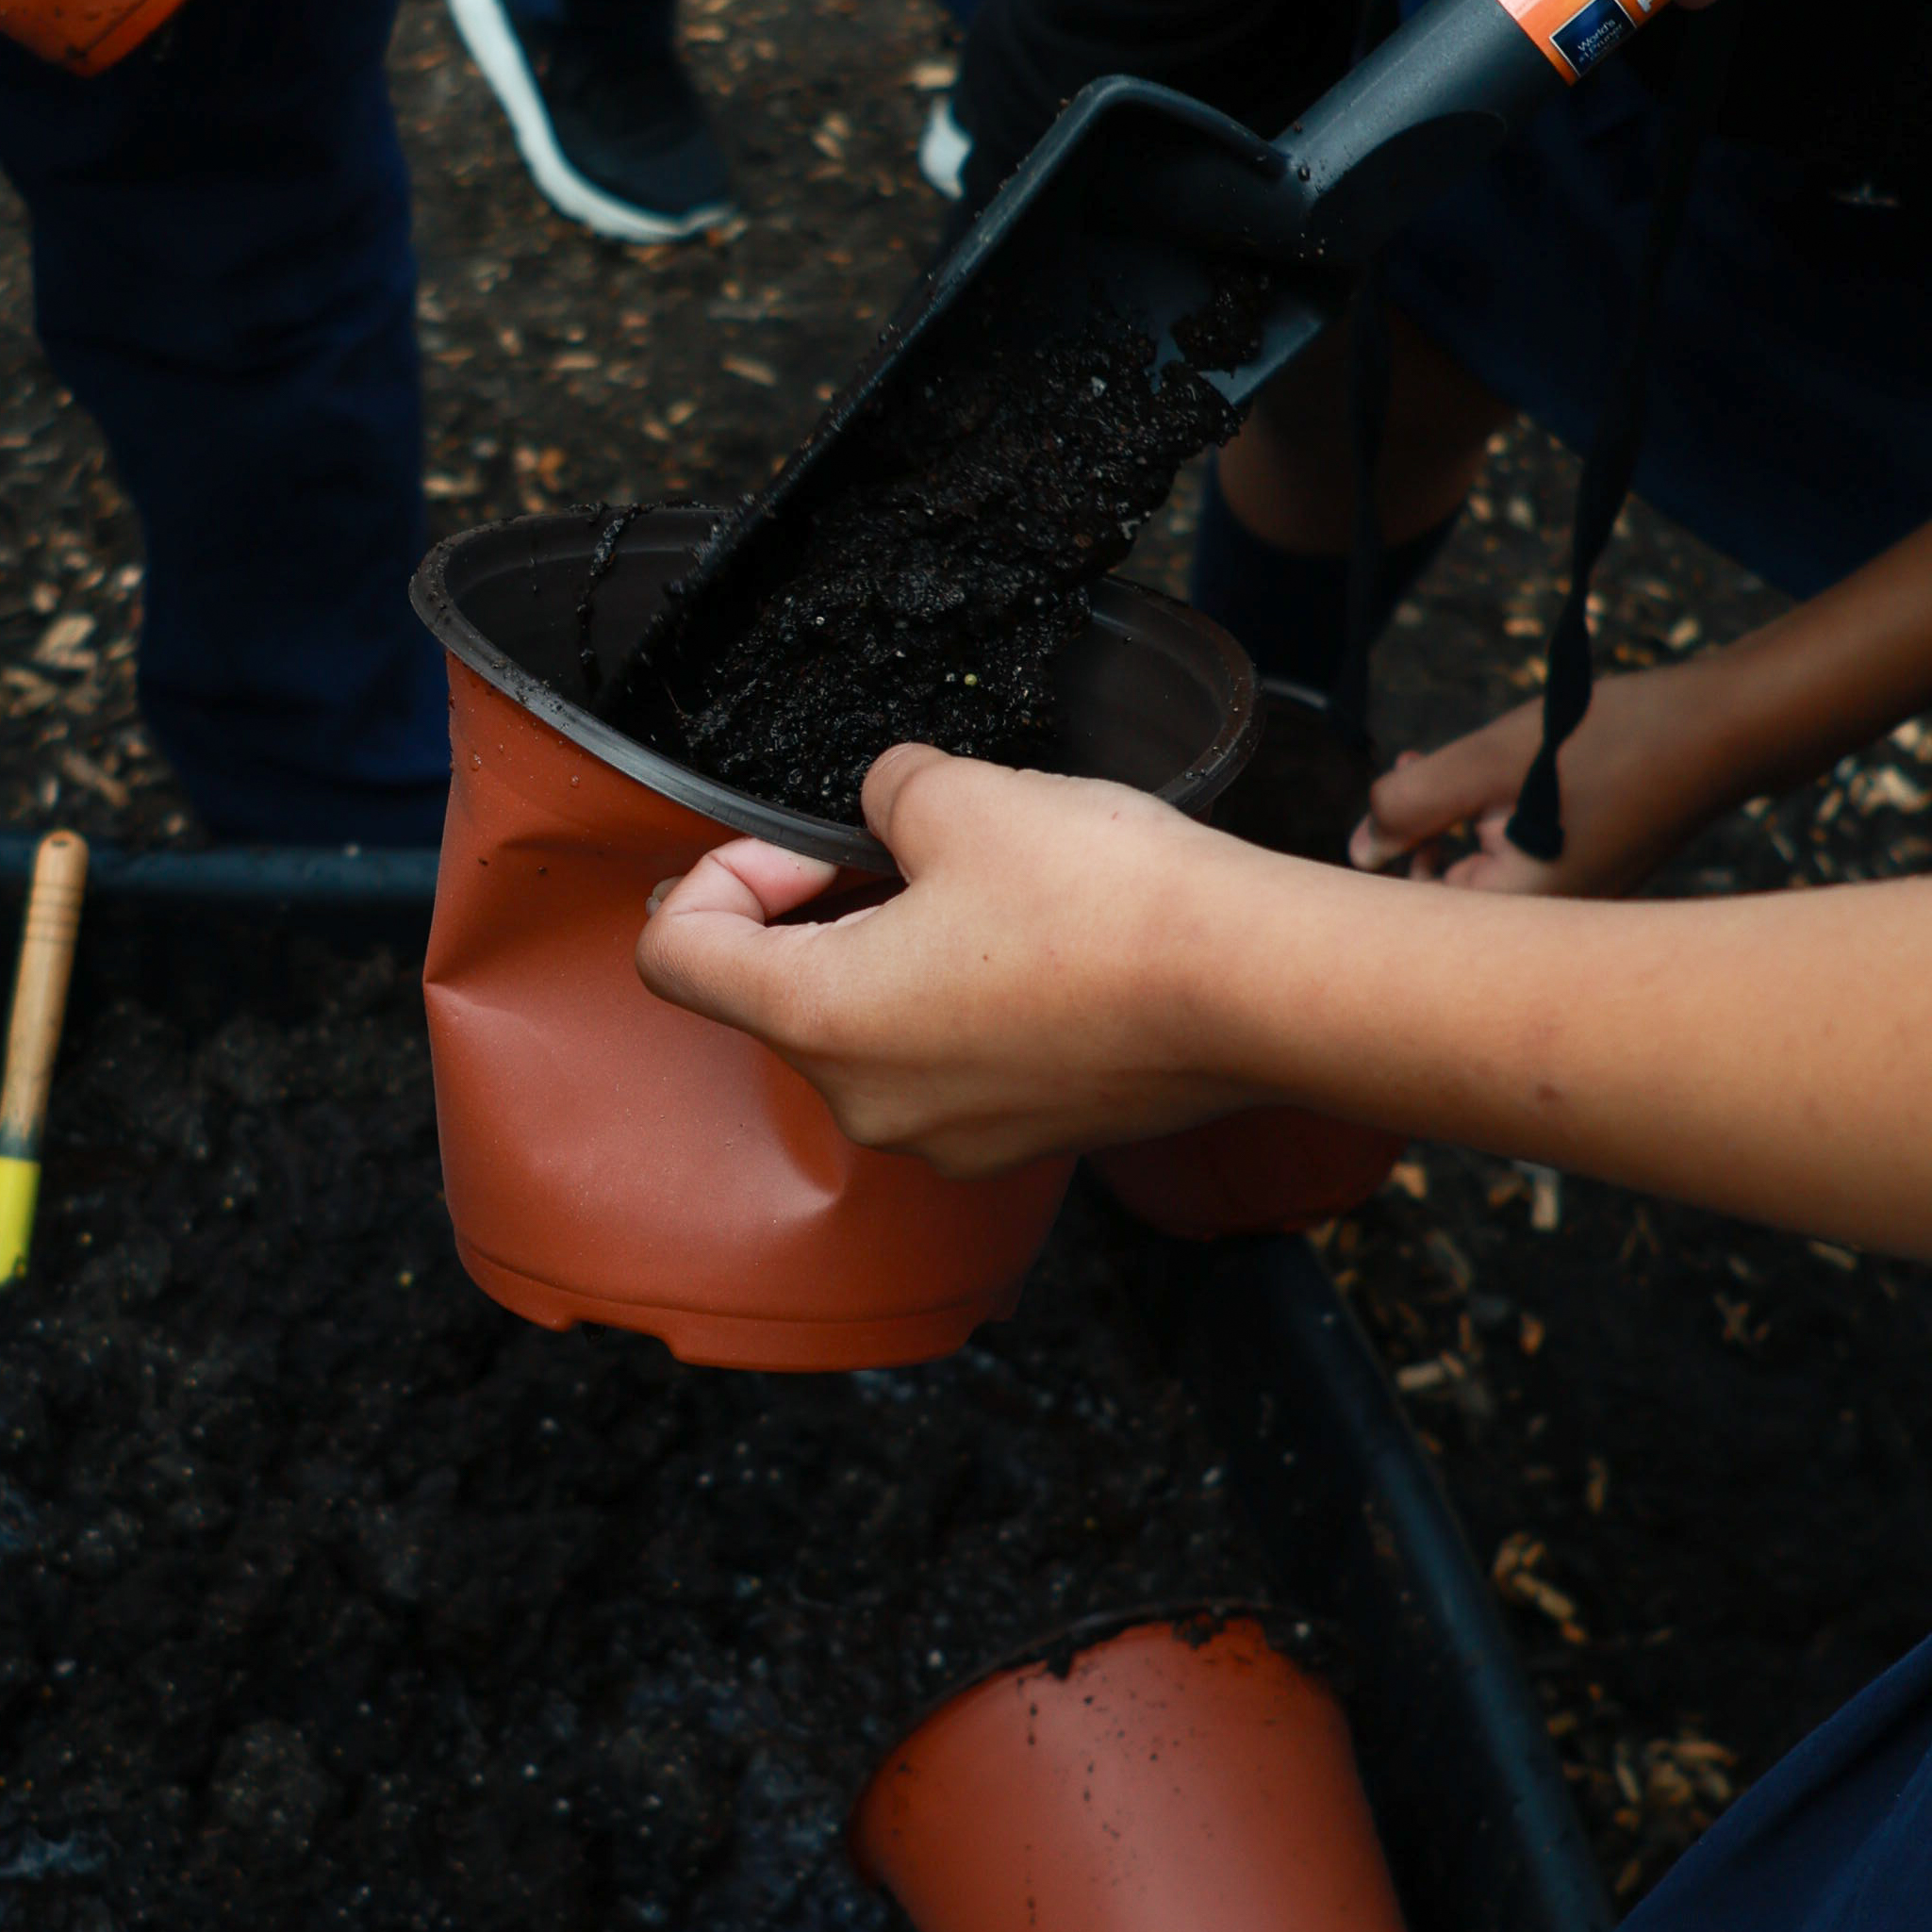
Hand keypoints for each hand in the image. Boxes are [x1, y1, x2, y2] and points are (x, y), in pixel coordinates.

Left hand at [636, 744, 1270, 1178]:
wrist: (1254, 985)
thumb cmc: (1106, 899)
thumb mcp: (960, 795)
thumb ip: (884, 792)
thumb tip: (886, 801)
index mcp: (819, 1021)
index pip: (677, 958)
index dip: (717, 875)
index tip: (797, 839)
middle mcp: (867, 1104)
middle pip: (775, 998)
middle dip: (816, 910)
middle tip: (895, 842)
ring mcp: (945, 1136)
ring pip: (868, 1033)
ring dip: (894, 954)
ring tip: (979, 886)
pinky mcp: (1018, 1139)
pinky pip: (947, 1065)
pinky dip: (959, 1003)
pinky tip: (1032, 945)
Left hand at [1354, 657, 1750, 895]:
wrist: (1722, 728)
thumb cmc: (1609, 740)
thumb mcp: (1489, 761)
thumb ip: (1412, 805)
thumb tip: (1361, 851)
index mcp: (1519, 916)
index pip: (1414, 921)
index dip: (1387, 858)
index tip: (1393, 794)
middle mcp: (1548, 933)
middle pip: (1443, 904)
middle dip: (1417, 836)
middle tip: (1415, 766)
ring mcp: (1573, 911)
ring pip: (1478, 880)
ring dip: (1453, 825)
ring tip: (1454, 763)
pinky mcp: (1588, 884)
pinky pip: (1519, 869)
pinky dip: (1495, 827)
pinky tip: (1499, 781)